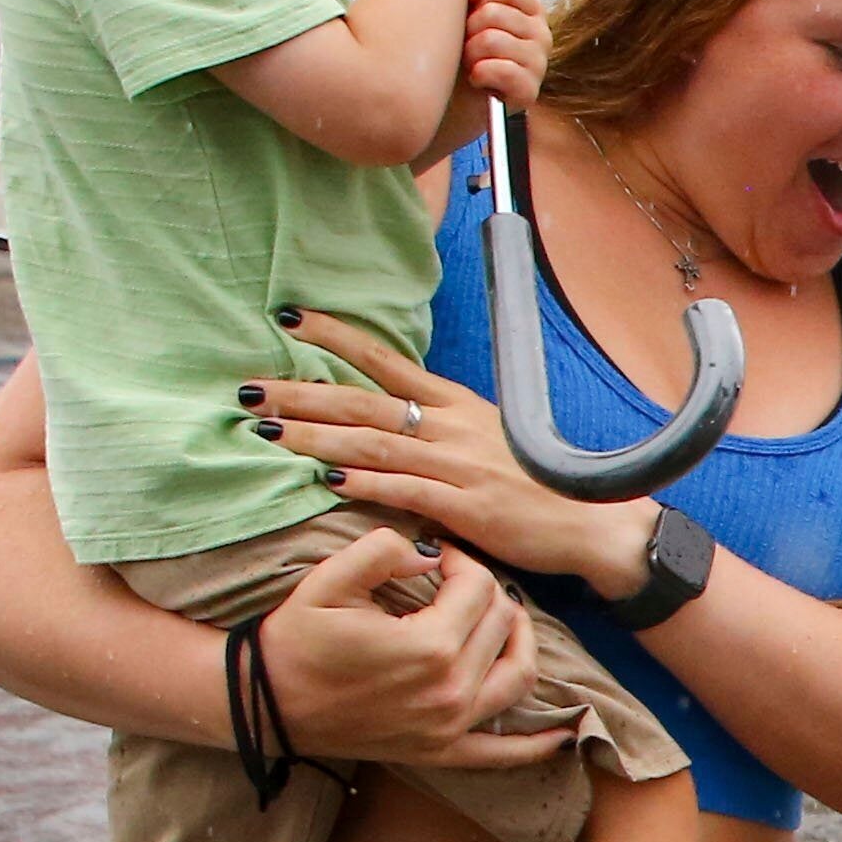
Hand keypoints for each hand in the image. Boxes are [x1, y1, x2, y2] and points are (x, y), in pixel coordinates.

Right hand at [251, 519, 570, 768]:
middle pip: (501, 625)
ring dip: (522, 643)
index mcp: (429, 647)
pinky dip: (536, 745)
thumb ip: (384, 549)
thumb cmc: (295, 640)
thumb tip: (429, 550)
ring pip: (519, 678)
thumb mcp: (330, 579)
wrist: (266, 703)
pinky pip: (502, 754)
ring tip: (507, 618)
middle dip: (486, 592)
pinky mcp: (440, 752)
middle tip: (458, 580)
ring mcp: (450, 727)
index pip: (478, 588)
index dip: (462, 561)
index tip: (437, 555)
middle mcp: (451, 691)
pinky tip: (562, 734)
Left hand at [260, 306, 653, 588]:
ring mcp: (458, 466)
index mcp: (457, 404)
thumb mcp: (491, 440)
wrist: (593, 522)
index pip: (386, 360)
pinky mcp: (466, 507)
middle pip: (363, 400)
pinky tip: (326, 477)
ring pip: (373, 443)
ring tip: (268, 430)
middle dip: (301, 392)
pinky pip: (404, 490)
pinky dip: (363, 482)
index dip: (335, 337)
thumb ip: (442, 430)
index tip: (289, 319)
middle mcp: (452, 428)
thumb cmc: (540, 485)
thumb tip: (394, 422)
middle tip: (248, 388)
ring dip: (315, 436)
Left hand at [457, 0, 546, 116]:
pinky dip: (480, 75)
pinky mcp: (529, 90)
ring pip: (491, 40)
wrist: (465, 101)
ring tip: (473, 64)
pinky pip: (501, 70)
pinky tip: (480, 80)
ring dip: (471, 55)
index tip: (477, 17)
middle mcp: (542, 35)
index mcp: (531, 13)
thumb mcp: (472, 18)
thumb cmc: (472, 56)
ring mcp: (539, 63)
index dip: (483, 1)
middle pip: (492, 13)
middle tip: (470, 46)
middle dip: (470, 30)